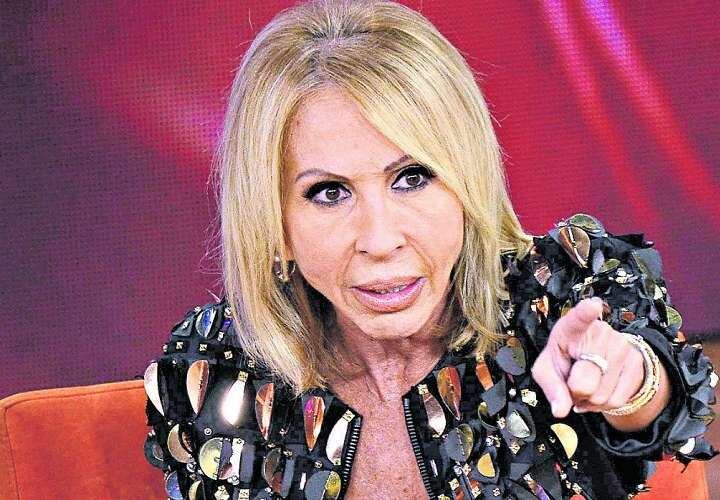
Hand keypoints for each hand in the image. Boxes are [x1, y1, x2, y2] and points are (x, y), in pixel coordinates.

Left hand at [531, 297, 644, 417]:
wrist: (593, 360)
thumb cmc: (564, 360)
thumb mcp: (547, 370)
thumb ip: (550, 387)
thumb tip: (560, 410)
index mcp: (572, 327)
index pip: (579, 318)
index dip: (585, 313)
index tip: (592, 306)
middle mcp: (600, 332)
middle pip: (584, 382)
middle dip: (575, 392)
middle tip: (572, 381)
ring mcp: (621, 346)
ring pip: (601, 396)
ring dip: (589, 401)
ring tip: (586, 385)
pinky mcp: (637, 362)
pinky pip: (617, 401)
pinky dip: (604, 406)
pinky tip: (599, 391)